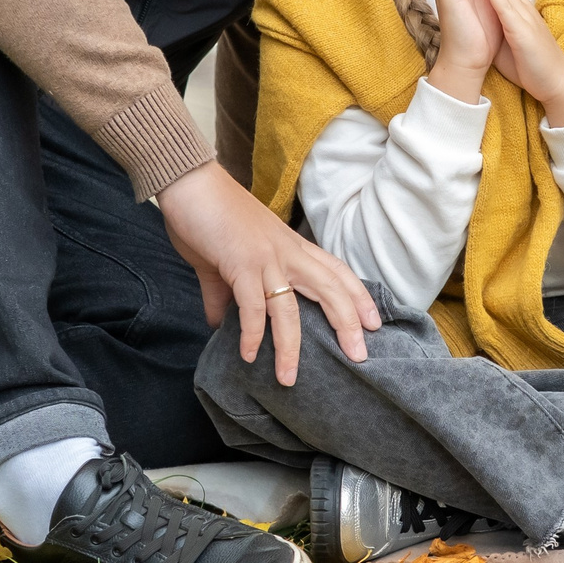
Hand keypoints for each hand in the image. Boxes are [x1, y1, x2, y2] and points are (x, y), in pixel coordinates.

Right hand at [154, 161, 379, 385]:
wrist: (189, 184)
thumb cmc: (208, 215)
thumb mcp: (223, 260)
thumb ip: (225, 295)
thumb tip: (220, 324)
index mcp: (290, 247)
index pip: (335, 271)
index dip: (357, 295)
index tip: (374, 322)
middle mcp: (286, 252)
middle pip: (329, 289)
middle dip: (347, 322)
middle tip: (360, 355)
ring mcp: (265, 258)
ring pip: (290, 308)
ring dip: (291, 347)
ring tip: (288, 378)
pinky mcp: (240, 263)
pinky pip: (253, 306)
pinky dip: (253, 334)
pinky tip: (249, 355)